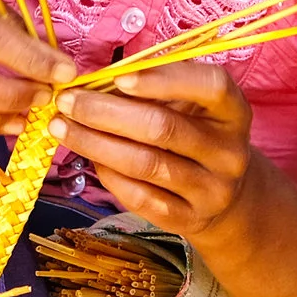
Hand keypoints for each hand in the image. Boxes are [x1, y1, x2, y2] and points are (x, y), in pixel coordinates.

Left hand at [53, 61, 260, 240]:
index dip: (164, 79)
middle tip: (67, 101)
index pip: (210, 86)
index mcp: (234, 112)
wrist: (227, 196)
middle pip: (163, 128)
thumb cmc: (197, 135)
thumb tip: (98, 79)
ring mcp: (212, 190)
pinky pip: (140, 196)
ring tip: (63, 127)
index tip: (117, 77)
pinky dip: (108, 175)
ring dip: (95, 143)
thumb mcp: (193, 106)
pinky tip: (88, 158)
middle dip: (106, 112)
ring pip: (145, 164)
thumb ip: (157, 89)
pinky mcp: (189, 219)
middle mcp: (229, 152)